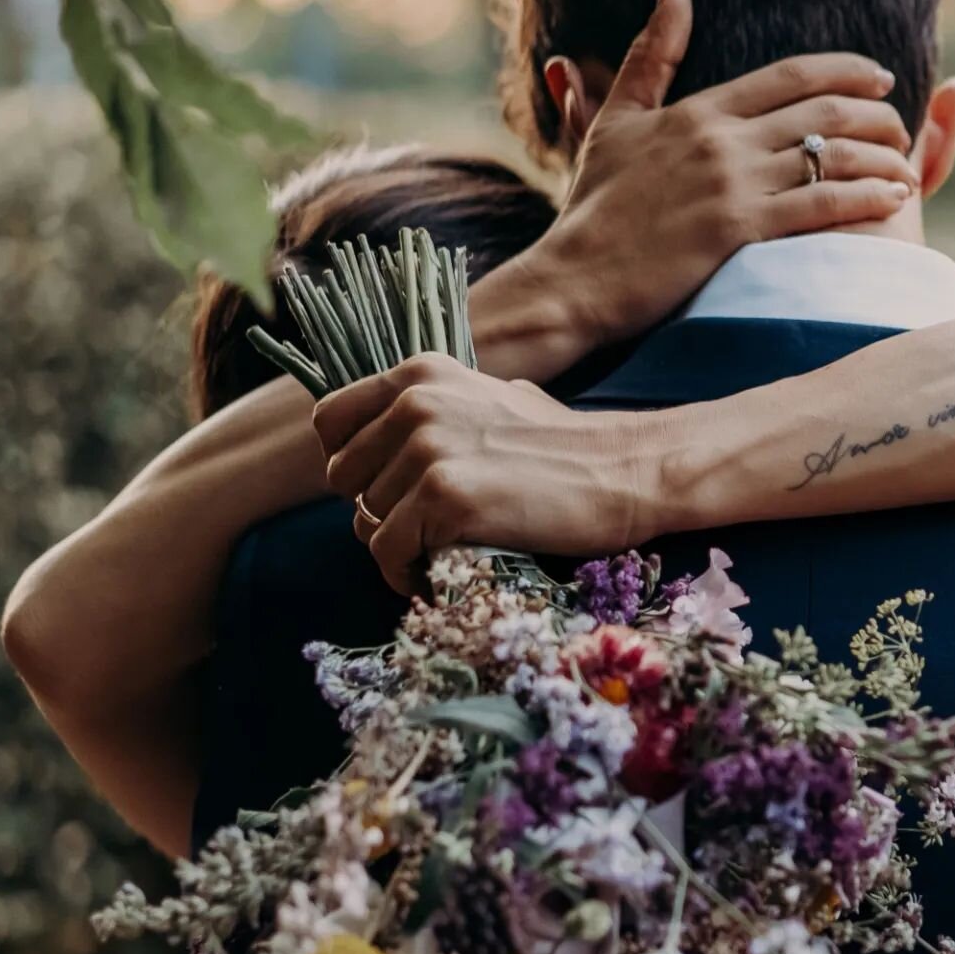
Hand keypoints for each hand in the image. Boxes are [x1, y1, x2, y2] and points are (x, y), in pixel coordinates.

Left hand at [315, 357, 662, 594]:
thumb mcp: (492, 400)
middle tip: (419, 529)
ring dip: (397, 546)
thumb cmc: (568, 447)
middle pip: (342, 477)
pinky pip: (389, 552)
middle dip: (375, 509)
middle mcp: (415, 405)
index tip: (383, 489)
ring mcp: (428, 450)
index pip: (330, 421)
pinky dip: (404, 575)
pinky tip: (434, 577)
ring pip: (366, 519)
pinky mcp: (445, 497)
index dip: (348, 463)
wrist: (624, 471)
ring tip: (436, 555)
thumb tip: (395, 442)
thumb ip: (437, 412)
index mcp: (420, 376)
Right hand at [473, 0, 917, 380]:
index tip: (878, 77)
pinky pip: (819, 206)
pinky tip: (894, 199)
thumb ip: (650, 56)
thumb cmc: (594, 208)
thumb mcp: (617, 121)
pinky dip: (864, 198)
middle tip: (901, 126)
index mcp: (698, 111)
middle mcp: (722, 140)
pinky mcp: (738, 231)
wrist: (575, 277)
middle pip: (821, 112)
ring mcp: (732, 184)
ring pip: (829, 156)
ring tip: (907, 168)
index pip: (788, 76)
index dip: (843, 72)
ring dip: (880, 159)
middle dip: (874, 117)